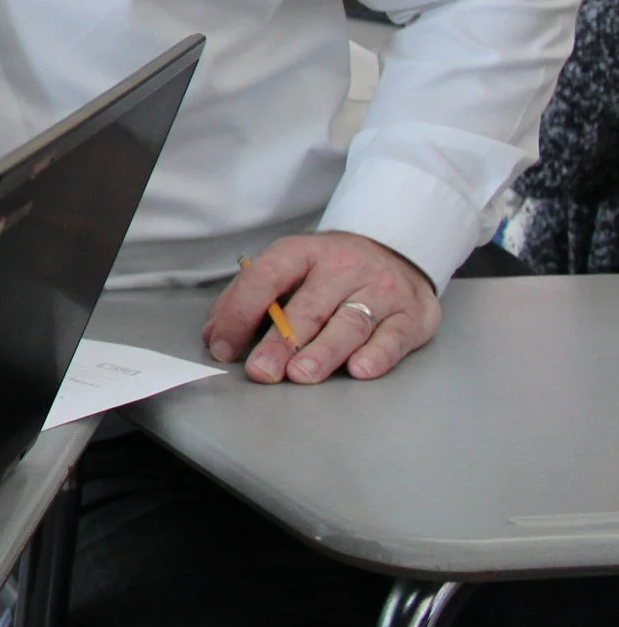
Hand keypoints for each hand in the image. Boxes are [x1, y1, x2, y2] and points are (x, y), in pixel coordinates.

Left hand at [203, 230, 440, 383]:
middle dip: (282, 342)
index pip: (266, 277)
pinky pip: (393, 336)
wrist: (396, 252)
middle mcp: (344, 267)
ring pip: (349, 323)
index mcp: (304, 252)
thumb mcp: (289, 269)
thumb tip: (214, 336)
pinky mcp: (412, 315)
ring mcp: (381, 290)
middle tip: (262, 370)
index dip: (241, 311)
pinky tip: (359, 369)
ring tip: (302, 375)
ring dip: (323, 351)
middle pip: (308, 308)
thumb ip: (248, 297)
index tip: (224, 345)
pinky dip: (377, 354)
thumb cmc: (330, 270)